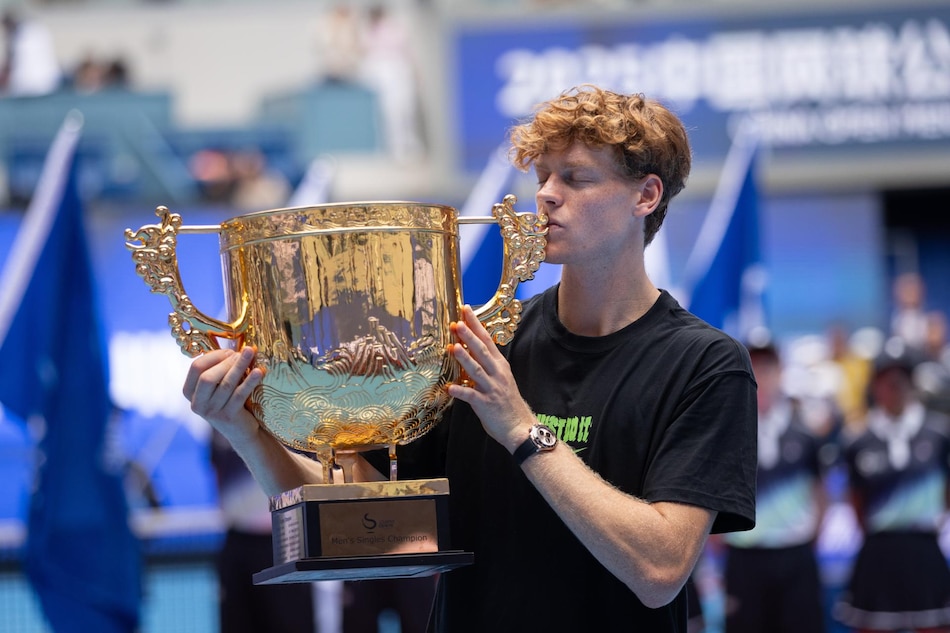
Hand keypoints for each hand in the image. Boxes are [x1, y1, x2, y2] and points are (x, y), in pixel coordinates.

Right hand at [182, 346, 263, 448]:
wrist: (241, 431)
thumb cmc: (230, 401)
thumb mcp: (219, 385)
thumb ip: (219, 368)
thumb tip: (234, 345)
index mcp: (189, 391)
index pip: (196, 367)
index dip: (214, 356)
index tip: (230, 351)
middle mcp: (197, 403)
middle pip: (207, 377)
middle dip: (226, 362)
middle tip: (244, 352)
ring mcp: (211, 412)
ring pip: (225, 385)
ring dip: (240, 366)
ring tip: (251, 352)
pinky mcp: (228, 417)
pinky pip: (239, 395)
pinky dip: (249, 381)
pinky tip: (259, 371)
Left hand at [446, 305, 534, 451]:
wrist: (519, 426)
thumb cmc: (507, 402)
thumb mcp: (501, 378)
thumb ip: (487, 365)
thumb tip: (471, 350)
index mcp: (500, 365)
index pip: (487, 340)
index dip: (476, 325)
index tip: (466, 310)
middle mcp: (496, 374)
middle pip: (481, 351)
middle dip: (469, 336)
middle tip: (457, 323)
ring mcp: (491, 388)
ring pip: (476, 370)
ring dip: (464, 358)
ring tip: (453, 347)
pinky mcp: (485, 404)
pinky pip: (471, 396)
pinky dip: (460, 391)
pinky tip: (449, 387)